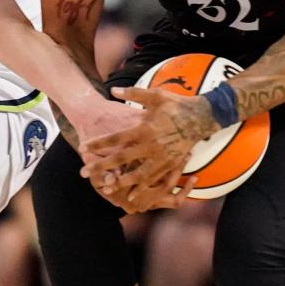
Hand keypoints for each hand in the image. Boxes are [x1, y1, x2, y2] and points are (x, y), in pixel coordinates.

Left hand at [79, 86, 216, 207]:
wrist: (201, 117)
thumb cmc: (176, 104)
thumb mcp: (155, 95)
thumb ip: (133, 93)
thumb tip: (113, 90)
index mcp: (145, 128)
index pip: (116, 138)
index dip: (98, 144)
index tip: (82, 147)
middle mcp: (152, 145)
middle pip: (121, 159)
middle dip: (102, 166)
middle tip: (84, 173)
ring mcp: (162, 157)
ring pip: (137, 175)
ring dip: (120, 182)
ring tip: (105, 187)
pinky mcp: (171, 165)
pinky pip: (155, 180)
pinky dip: (142, 188)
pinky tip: (132, 195)